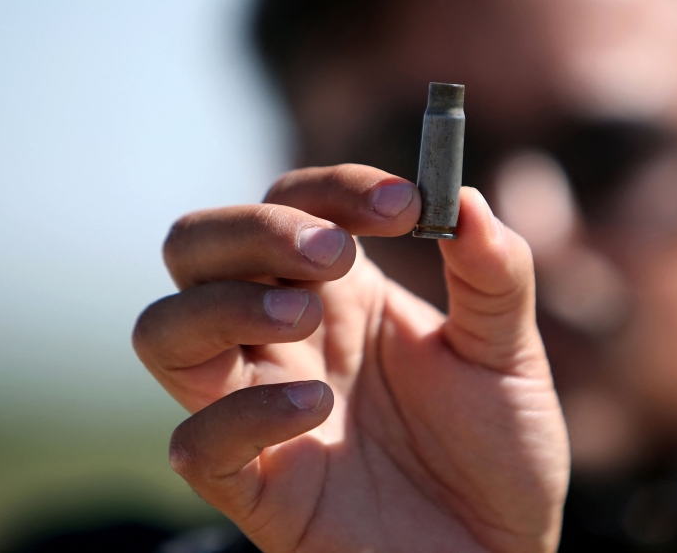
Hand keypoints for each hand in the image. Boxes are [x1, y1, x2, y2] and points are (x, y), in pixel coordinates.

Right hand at [133, 165, 569, 551]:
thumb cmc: (500, 451)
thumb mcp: (510, 354)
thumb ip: (496, 276)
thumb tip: (466, 196)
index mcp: (344, 293)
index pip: (292, 202)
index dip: (334, 190)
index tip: (406, 205)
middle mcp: (287, 339)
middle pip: (197, 246)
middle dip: (253, 229)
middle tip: (334, 255)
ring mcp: (261, 409)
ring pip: (165, 331)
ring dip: (223, 305)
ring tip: (307, 320)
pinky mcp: (258, 487)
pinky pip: (197, 443)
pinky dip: (241, 415)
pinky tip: (315, 409)